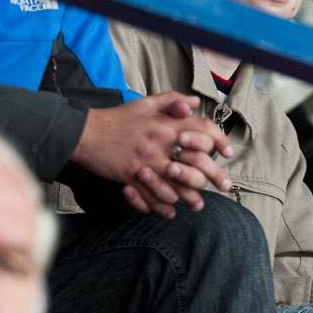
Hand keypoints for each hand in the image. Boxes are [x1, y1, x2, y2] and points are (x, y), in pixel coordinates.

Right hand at [74, 92, 232, 217]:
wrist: (85, 133)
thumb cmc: (118, 118)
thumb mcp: (145, 103)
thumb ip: (171, 101)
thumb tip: (194, 103)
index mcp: (166, 123)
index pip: (202, 129)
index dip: (219, 140)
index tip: (227, 152)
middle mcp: (160, 143)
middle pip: (197, 162)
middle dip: (214, 176)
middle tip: (224, 186)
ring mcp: (146, 162)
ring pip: (178, 185)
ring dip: (191, 197)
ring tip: (199, 204)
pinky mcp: (132, 178)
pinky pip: (154, 197)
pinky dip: (164, 206)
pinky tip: (172, 211)